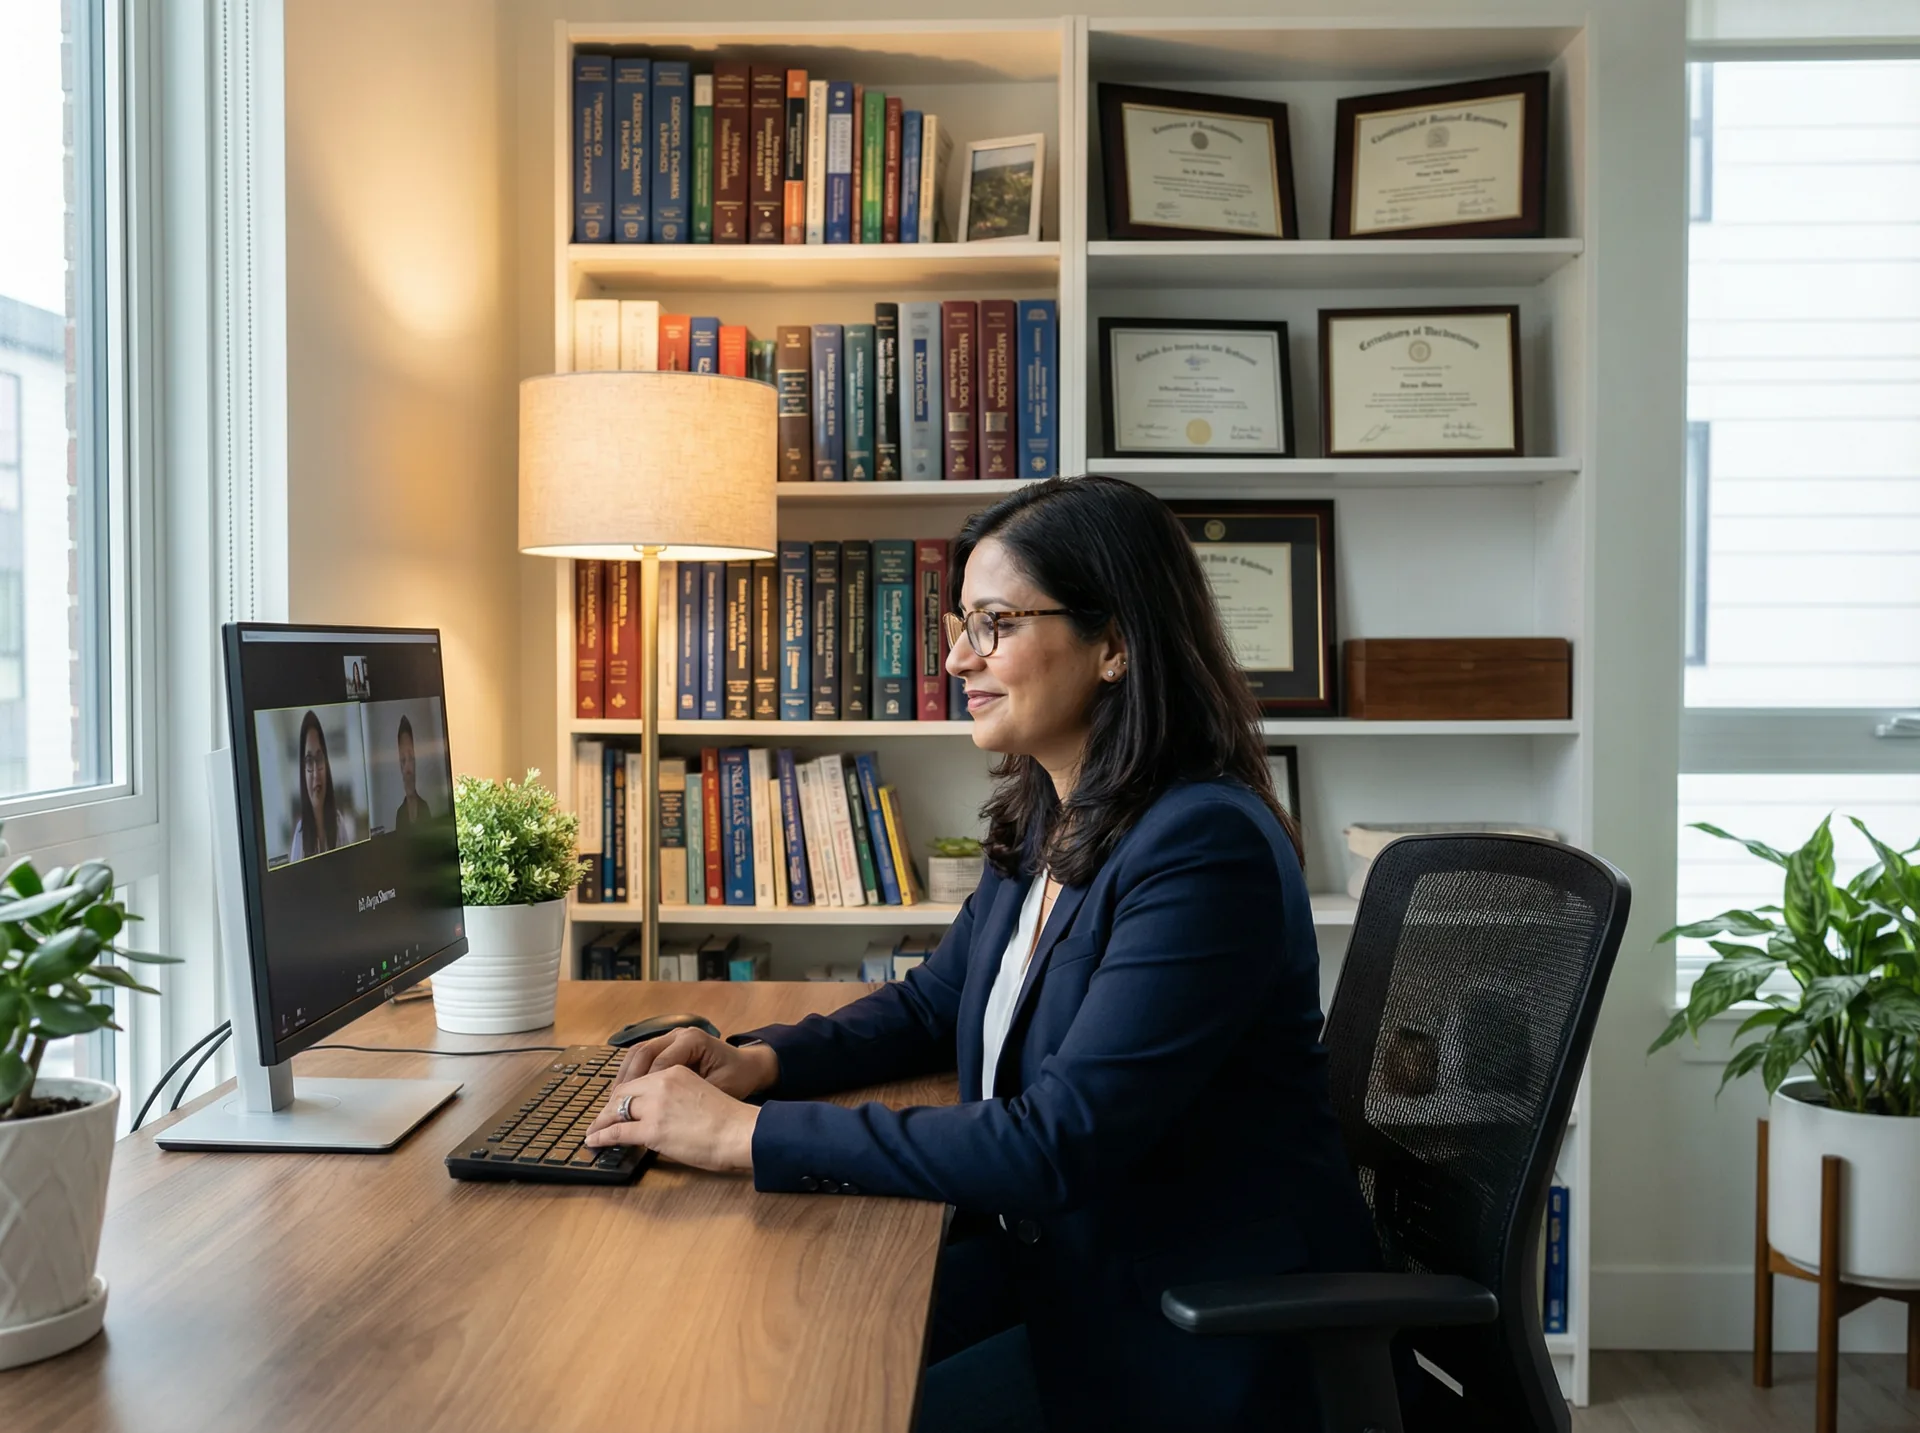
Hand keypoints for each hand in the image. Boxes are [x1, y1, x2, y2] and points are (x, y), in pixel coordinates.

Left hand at [585, 1065, 758, 1172]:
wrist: (739, 1131)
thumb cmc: (728, 1120)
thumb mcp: (700, 1095)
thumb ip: (677, 1098)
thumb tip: (660, 1116)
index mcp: (675, 1072)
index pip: (639, 1080)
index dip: (623, 1095)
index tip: (616, 1106)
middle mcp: (662, 1083)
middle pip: (623, 1092)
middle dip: (609, 1108)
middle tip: (600, 1120)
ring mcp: (656, 1106)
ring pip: (617, 1110)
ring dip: (602, 1122)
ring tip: (593, 1132)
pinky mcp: (653, 1129)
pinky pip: (618, 1131)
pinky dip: (602, 1135)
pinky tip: (594, 1140)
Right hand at [612, 1027, 776, 1100]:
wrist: (749, 1067)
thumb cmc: (737, 1078)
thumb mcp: (718, 1089)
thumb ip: (690, 1097)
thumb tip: (660, 1114)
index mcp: (692, 1040)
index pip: (659, 1062)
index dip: (643, 1086)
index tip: (630, 1108)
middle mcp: (679, 1034)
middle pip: (642, 1053)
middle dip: (626, 1081)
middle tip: (613, 1106)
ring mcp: (672, 1038)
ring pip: (637, 1052)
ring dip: (624, 1076)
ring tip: (613, 1101)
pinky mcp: (668, 1046)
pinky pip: (642, 1056)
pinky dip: (631, 1073)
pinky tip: (625, 1093)